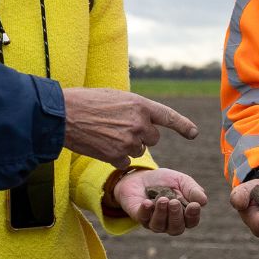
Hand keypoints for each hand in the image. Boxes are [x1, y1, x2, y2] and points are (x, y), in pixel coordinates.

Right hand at [61, 88, 197, 169]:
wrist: (63, 114)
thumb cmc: (86, 101)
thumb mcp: (116, 97)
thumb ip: (134, 108)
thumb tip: (143, 120)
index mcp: (140, 105)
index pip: (168, 117)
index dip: (183, 126)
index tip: (194, 133)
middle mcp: (139, 123)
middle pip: (153, 139)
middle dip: (141, 136)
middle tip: (119, 128)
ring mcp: (128, 141)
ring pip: (139, 151)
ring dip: (127, 146)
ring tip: (106, 135)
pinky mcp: (116, 156)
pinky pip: (125, 162)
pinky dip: (116, 158)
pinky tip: (101, 146)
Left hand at [112, 168, 207, 235]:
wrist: (142, 175)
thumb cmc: (165, 181)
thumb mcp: (181, 181)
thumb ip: (192, 190)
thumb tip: (203, 201)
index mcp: (183, 214)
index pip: (191, 222)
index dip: (193, 216)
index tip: (194, 205)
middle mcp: (169, 222)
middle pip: (176, 228)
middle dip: (176, 216)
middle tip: (174, 202)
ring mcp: (153, 222)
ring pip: (159, 226)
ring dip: (162, 213)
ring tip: (162, 199)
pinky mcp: (140, 217)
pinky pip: (143, 219)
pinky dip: (145, 211)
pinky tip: (147, 202)